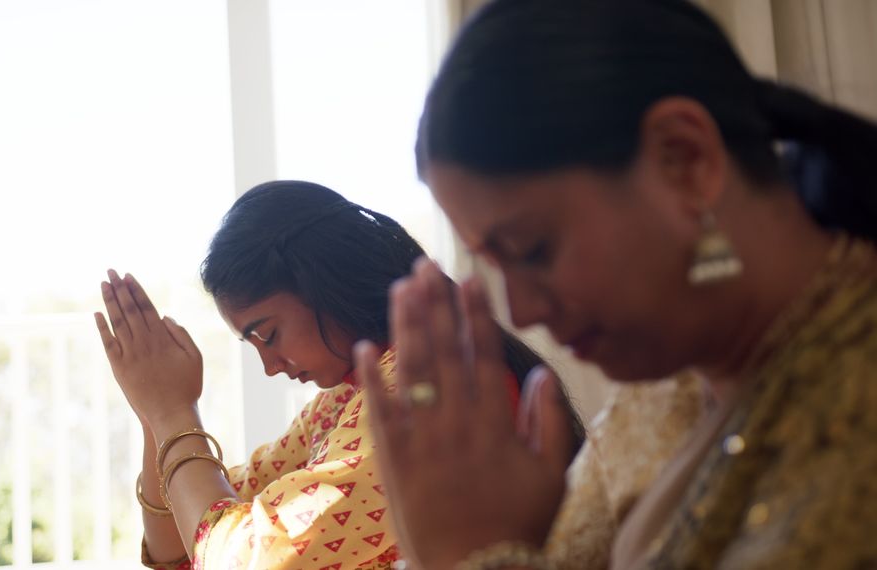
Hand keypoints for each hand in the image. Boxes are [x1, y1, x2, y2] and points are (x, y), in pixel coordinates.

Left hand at [95, 269, 202, 425]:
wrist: (171, 414)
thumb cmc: (187, 387)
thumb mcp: (195, 358)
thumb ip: (182, 335)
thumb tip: (166, 316)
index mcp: (163, 338)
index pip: (146, 307)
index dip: (136, 290)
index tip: (128, 276)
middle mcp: (144, 342)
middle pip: (129, 309)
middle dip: (120, 288)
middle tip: (110, 271)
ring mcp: (130, 355)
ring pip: (117, 322)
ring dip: (109, 301)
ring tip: (103, 284)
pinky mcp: (119, 368)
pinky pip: (108, 344)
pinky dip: (102, 328)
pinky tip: (97, 314)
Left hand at [355, 259, 569, 569]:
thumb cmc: (518, 527)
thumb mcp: (552, 476)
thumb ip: (548, 421)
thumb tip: (540, 372)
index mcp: (495, 422)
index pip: (483, 353)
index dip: (475, 312)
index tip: (469, 277)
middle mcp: (456, 423)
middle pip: (443, 351)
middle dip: (435, 304)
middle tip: (426, 265)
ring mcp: (421, 440)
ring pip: (411, 371)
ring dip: (404, 325)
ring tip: (400, 287)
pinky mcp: (393, 460)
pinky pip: (379, 412)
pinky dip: (371, 378)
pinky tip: (365, 344)